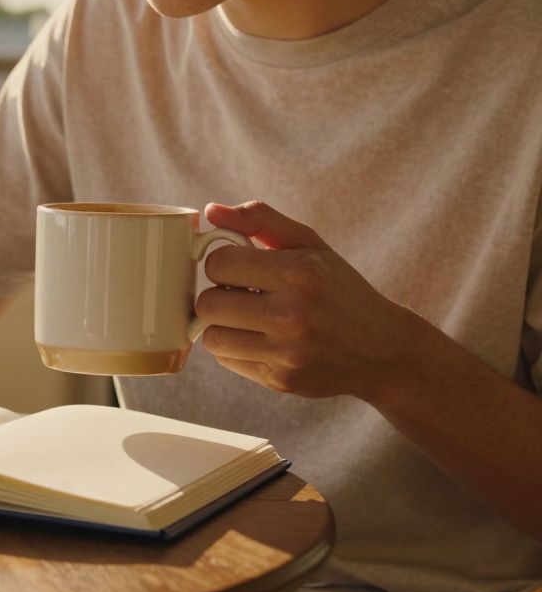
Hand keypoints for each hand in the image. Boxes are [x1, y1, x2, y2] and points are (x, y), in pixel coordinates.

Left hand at [195, 200, 435, 400]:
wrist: (382, 350)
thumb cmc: (338, 289)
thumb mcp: (309, 245)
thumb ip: (260, 220)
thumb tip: (210, 210)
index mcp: (300, 273)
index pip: (218, 264)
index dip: (223, 263)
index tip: (240, 268)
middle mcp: (293, 315)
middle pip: (208, 303)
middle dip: (219, 296)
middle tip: (242, 294)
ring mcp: (287, 353)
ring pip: (211, 337)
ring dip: (223, 325)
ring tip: (249, 318)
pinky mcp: (281, 380)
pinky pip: (227, 360)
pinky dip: (236, 349)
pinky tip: (262, 340)